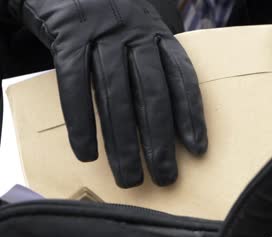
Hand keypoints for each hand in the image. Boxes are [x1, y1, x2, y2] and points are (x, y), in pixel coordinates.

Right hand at [8, 0, 207, 187]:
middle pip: (152, 94)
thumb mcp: (142, 32)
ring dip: (123, 142)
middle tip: (165, 177)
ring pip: (116, 96)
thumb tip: (170, 118)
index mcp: (158, 36)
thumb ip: (155, 65)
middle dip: (160, 140)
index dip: (191, 115)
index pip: (182, 79)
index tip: (197, 150)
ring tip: (129, 177)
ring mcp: (102, 36)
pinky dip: (81, 121)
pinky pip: (75, 85)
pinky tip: (87, 153)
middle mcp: (136, 36)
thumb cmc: (113, 19)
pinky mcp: (68, 38)